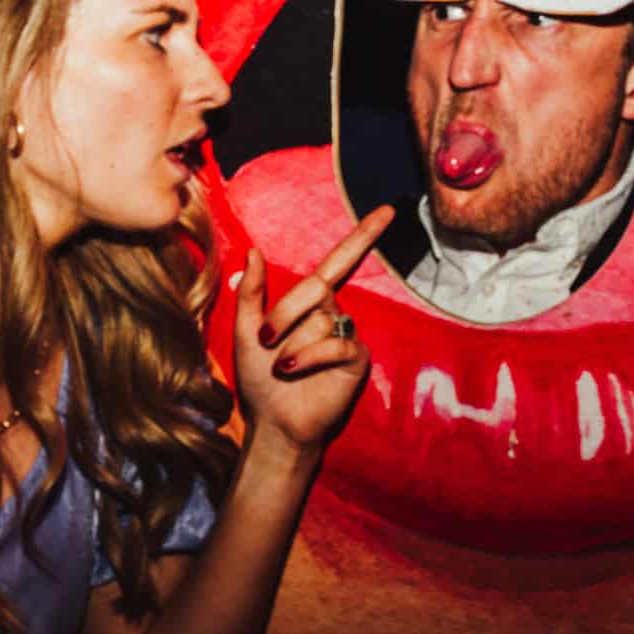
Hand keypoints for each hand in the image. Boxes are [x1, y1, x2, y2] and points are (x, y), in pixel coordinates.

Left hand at [232, 206, 394, 451]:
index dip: (363, 235)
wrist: (272, 423)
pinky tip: (291, 370)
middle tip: (265, 340)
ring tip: (280, 366)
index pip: (338, 262)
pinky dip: (307, 356)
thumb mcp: (246, 331)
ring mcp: (345, 336)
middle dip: (284, 312)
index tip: (387, 210)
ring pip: (321, 318)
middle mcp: (332, 313)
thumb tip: (254, 251)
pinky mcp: (354, 360)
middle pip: (316, 288)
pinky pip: (334, 344)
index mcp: (308, 303)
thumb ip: (251, 293)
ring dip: (291, 343)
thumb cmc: (259, 380)